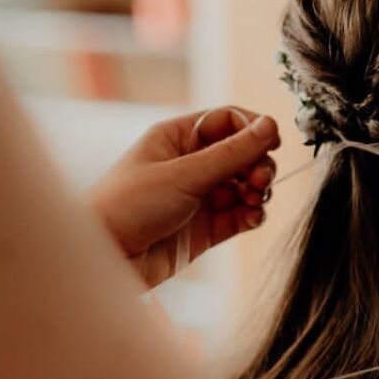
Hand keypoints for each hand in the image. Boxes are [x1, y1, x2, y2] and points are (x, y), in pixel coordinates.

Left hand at [87, 107, 281, 288]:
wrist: (105, 257)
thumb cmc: (128, 205)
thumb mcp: (184, 174)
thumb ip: (232, 153)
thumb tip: (271, 125)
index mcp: (177, 138)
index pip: (227, 121)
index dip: (253, 129)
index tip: (273, 143)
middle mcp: (189, 164)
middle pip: (241, 154)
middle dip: (257, 165)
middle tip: (260, 181)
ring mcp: (198, 197)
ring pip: (244, 186)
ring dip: (257, 192)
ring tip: (253, 201)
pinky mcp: (204, 229)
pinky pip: (239, 215)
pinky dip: (251, 215)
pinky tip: (252, 218)